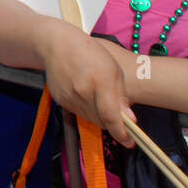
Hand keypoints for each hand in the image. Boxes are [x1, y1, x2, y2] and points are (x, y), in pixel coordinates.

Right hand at [36, 24, 134, 145]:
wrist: (56, 45)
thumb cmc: (90, 53)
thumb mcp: (114, 70)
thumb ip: (121, 96)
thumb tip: (129, 119)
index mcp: (100, 82)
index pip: (111, 117)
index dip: (122, 133)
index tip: (130, 142)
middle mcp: (82, 92)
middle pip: (101, 121)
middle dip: (113, 124)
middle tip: (121, 121)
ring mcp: (69, 97)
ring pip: (90, 119)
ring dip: (100, 117)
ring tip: (103, 103)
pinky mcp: (60, 100)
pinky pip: (78, 113)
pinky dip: (87, 111)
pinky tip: (88, 97)